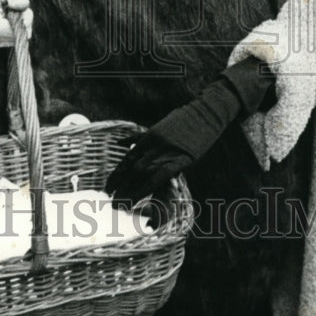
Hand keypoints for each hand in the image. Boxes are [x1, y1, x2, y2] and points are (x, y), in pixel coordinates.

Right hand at [0, 0, 32, 47]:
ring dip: (17, 29)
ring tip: (16, 12)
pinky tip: (11, 20)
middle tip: (24, 9)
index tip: (27, 13)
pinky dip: (12, 33)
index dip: (17, 26)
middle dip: (20, 25)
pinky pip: (4, 42)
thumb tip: (22, 7)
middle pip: (3, 36)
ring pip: (6, 41)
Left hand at [108, 60, 272, 201]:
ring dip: (133, 189)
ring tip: (123, 204)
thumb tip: (122, 144)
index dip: (117, 174)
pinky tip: (143, 197)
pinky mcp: (183, 157)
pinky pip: (163, 174)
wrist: (207, 112)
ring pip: (145, 173)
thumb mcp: (160, 126)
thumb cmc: (184, 120)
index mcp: (149, 136)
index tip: (108, 187)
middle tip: (113, 200)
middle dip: (123, 185)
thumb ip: (140, 137)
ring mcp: (168, 150)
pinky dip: (151, 185)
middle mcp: (155, 143)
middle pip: (134, 168)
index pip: (128, 158)